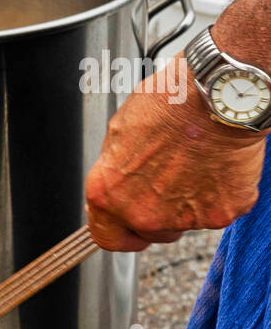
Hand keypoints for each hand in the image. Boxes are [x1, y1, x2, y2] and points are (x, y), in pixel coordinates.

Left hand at [85, 58, 266, 251]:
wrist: (218, 92)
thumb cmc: (171, 101)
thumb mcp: (122, 131)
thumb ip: (117, 171)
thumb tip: (118, 184)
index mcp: (109, 195)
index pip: (107, 237)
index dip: (121, 233)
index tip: (129, 228)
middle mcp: (142, 214)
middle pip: (150, 232)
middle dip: (160, 214)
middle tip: (174, 180)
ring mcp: (181, 220)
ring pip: (183, 224)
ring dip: (188, 205)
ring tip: (197, 164)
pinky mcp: (218, 215)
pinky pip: (218, 212)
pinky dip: (221, 194)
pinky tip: (220, 164)